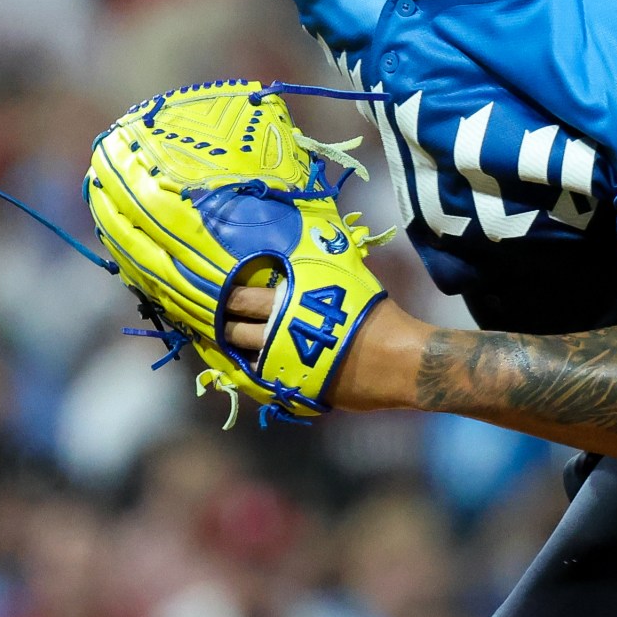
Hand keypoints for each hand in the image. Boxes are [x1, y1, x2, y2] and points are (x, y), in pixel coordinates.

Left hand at [223, 279, 419, 411]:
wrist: (399, 360)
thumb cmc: (374, 314)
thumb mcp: (345, 277)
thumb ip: (319, 263)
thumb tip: (317, 230)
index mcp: (287, 300)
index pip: (240, 296)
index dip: (226, 294)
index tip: (218, 291)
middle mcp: (277, 331)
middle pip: (233, 327)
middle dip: (222, 322)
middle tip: (216, 318)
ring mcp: (281, 362)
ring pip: (240, 355)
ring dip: (232, 348)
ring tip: (228, 341)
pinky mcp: (291, 386)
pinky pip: (258, 380)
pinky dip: (250, 372)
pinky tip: (249, 365)